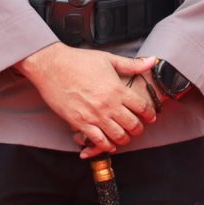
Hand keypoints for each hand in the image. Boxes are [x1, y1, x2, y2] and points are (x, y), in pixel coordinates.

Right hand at [18, 45, 157, 155]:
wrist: (51, 66)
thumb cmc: (78, 61)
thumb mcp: (108, 59)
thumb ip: (132, 64)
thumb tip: (152, 61)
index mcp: (117, 89)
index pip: (142, 107)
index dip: (149, 114)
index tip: (150, 117)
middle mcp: (108, 105)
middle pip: (133, 125)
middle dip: (138, 129)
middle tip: (138, 129)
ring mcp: (94, 115)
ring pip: (117, 136)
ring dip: (124, 139)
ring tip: (124, 137)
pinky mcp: (79, 122)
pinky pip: (97, 140)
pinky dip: (106, 145)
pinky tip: (108, 144)